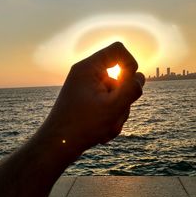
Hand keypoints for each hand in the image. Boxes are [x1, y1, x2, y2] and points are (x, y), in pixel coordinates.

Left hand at [43, 42, 144, 161]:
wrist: (58, 146)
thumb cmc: (82, 126)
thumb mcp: (113, 107)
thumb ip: (131, 89)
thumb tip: (139, 77)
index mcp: (88, 68)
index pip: (118, 50)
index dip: (130, 64)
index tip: (130, 83)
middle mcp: (87, 75)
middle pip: (120, 78)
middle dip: (123, 100)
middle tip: (114, 116)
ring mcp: (88, 89)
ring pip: (116, 95)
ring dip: (117, 113)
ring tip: (106, 128)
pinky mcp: (89, 102)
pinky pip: (108, 105)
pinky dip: (110, 118)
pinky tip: (102, 132)